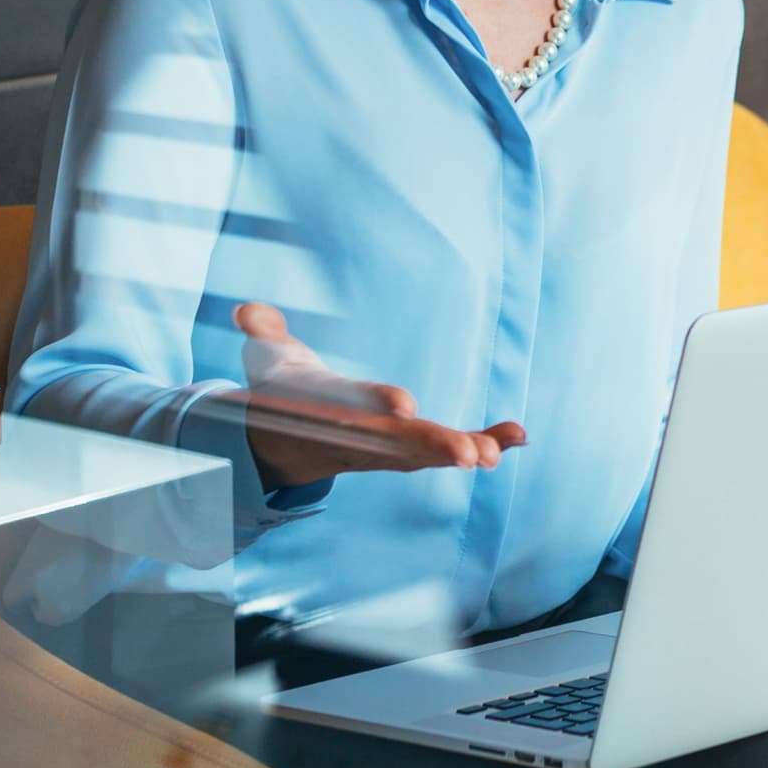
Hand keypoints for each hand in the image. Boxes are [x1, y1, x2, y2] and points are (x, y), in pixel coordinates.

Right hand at [226, 303, 525, 487]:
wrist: (282, 443)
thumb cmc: (281, 390)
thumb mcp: (265, 359)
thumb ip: (262, 333)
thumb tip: (247, 313)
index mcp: (327, 410)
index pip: (351, 408)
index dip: (376, 404)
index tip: (405, 405)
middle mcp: (358, 434)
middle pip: (397, 443)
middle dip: (433, 446)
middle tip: (473, 455)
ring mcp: (384, 448)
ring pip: (426, 453)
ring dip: (464, 450)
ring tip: (500, 451)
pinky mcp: (406, 450)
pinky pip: (446, 450)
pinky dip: (483, 442)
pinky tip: (520, 436)